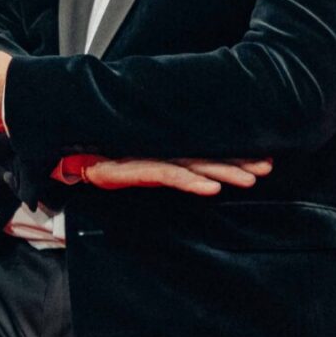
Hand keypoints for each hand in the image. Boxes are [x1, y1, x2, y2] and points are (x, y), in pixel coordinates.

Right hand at [67, 156, 272, 195]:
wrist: (69, 157)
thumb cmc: (103, 157)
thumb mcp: (140, 161)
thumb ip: (168, 163)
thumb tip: (198, 169)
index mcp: (168, 148)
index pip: (208, 151)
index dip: (235, 154)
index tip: (264, 158)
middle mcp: (163, 150)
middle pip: (208, 156)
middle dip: (239, 163)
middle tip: (267, 166)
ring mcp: (150, 157)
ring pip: (194, 164)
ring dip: (223, 172)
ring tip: (250, 179)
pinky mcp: (136, 166)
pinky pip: (168, 174)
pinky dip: (190, 180)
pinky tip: (209, 188)